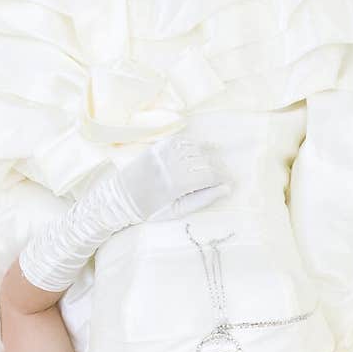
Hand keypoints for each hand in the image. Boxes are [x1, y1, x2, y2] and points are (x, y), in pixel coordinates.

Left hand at [114, 135, 231, 221]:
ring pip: (196, 149)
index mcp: (176, 184)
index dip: (223, 178)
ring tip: (210, 167)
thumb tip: (226, 189)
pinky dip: (194, 145)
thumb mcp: (178, 211)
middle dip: (217, 168)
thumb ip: (203, 199)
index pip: (210, 175)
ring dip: (207, 157)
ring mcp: (164, 152)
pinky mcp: (158, 146)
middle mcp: (171, 165)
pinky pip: (183, 140)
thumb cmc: (152, 209)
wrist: (123, 198)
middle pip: (205, 161)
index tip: (229, 182)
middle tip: (222, 176)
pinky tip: (198, 152)